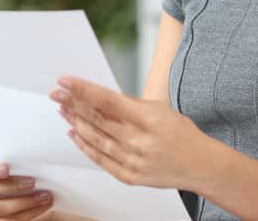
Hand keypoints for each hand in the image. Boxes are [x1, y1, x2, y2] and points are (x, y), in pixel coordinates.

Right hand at [0, 158, 54, 219]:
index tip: (6, 169)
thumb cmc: (19, 168)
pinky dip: (28, 213)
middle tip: (32, 182)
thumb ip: (15, 152)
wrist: (30, 186)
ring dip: (23, 202)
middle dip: (10, 186)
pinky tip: (42, 206)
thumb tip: (34, 143)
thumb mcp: (16, 158)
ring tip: (44, 196)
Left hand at [51, 76, 214, 190]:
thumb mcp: (159, 109)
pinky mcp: (129, 176)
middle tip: (56, 93)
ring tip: (62, 109)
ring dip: (75, 122)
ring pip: (94, 138)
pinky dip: (84, 146)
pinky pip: (100, 159)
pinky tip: (74, 133)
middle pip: (96, 119)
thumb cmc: (181, 134)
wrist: (201, 165)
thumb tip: (98, 97)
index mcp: (147, 119)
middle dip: (72, 104)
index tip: (65, 82)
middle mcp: (138, 141)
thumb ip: (129, 105)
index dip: (82, 90)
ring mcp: (132, 160)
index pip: (106, 101)